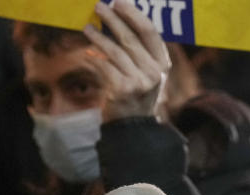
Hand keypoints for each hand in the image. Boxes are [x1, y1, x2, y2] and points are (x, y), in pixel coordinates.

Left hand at [82, 1, 171, 121]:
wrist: (132, 127)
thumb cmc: (136, 95)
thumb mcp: (146, 73)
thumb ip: (139, 51)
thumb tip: (118, 20)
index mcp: (162, 64)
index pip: (150, 32)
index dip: (134, 14)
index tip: (119, 2)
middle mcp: (154, 72)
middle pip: (130, 38)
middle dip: (113, 20)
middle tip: (99, 7)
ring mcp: (139, 81)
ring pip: (115, 51)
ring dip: (98, 37)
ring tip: (87, 28)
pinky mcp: (122, 90)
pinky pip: (104, 67)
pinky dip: (94, 58)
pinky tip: (86, 52)